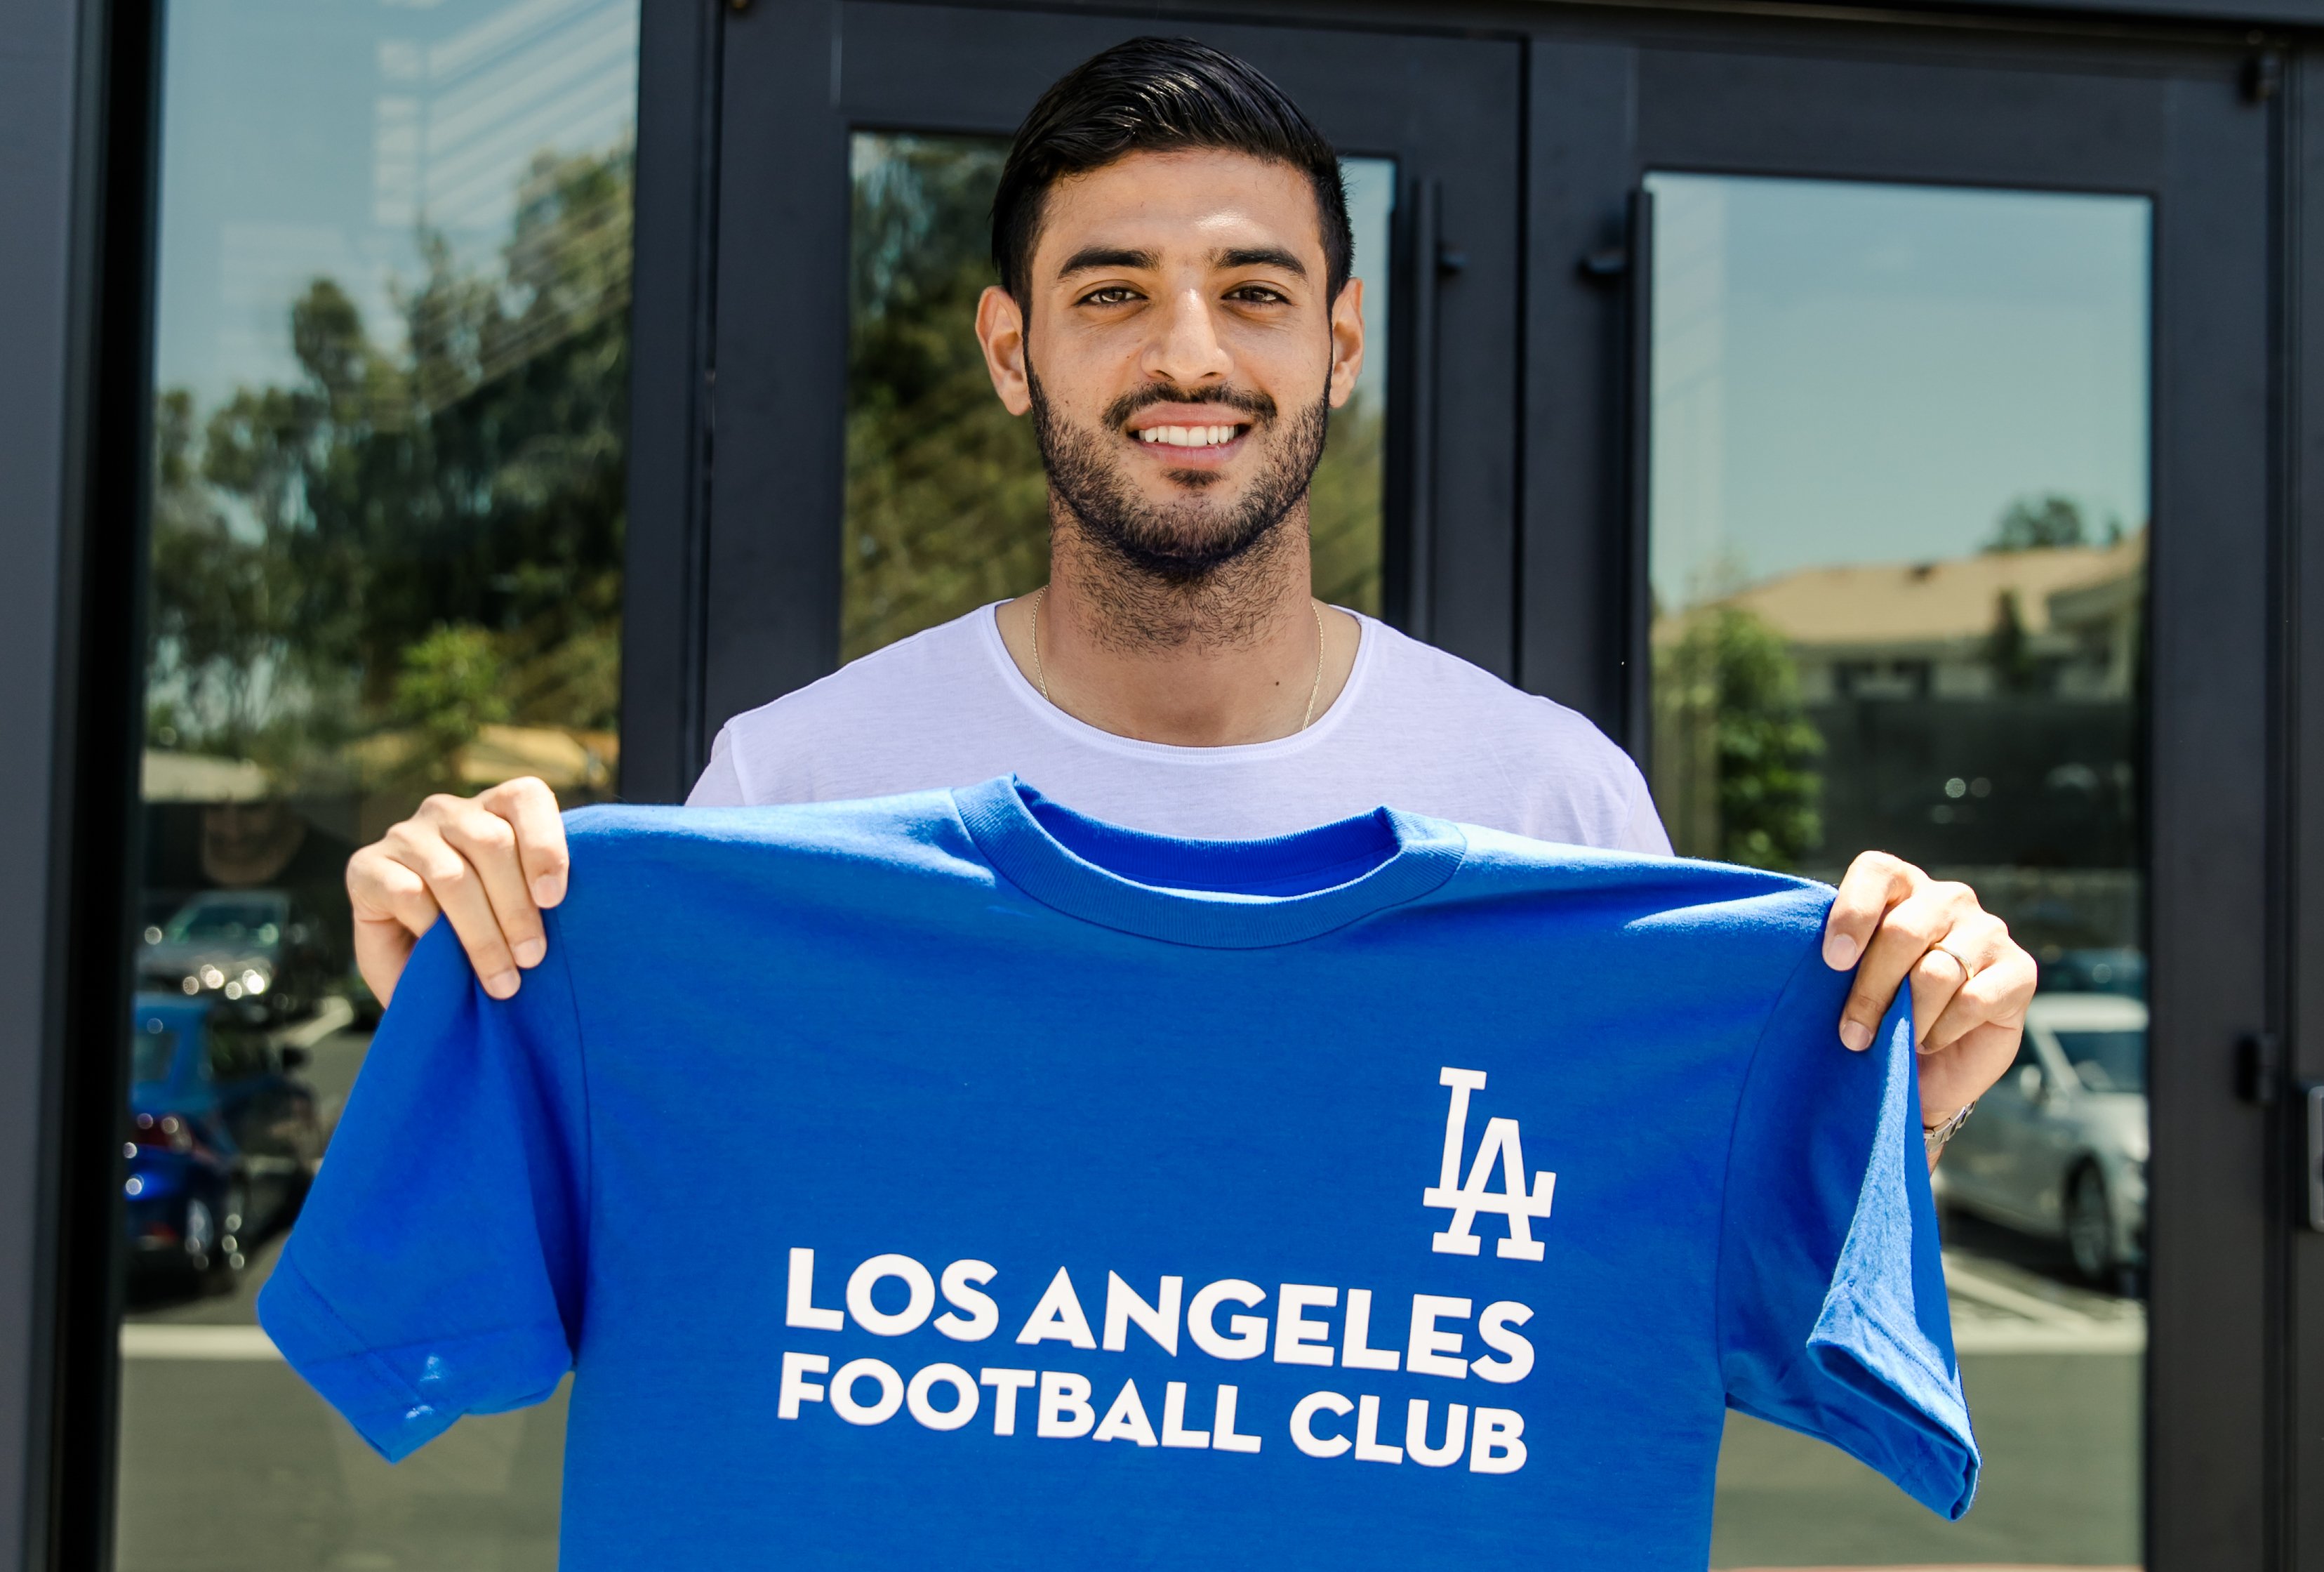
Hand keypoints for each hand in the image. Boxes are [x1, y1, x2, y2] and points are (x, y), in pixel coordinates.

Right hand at [346, 777, 569, 1007]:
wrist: (414, 969)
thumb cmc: (480, 937)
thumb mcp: (516, 914)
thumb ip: (538, 901)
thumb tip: (557, 912)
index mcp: (494, 809)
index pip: (525, 797)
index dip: (545, 845)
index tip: (554, 900)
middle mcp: (448, 812)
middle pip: (492, 843)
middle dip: (516, 909)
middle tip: (531, 959)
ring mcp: (406, 836)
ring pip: (453, 875)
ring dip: (482, 933)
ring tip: (502, 980)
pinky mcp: (365, 866)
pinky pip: (408, 894)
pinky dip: (431, 930)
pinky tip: (443, 955)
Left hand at [1821, 851, 2035, 1130]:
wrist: (1931, 1068)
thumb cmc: (1880, 1015)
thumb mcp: (1848, 984)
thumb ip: (1839, 963)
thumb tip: (1825, 963)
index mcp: (1900, 885)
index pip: (1876, 871)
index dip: (1853, 914)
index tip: (1834, 961)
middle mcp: (1947, 899)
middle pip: (1902, 932)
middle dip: (1870, 991)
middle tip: (1852, 1034)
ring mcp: (1987, 931)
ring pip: (1935, 972)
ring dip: (1907, 1018)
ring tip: (1898, 1039)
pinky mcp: (2020, 970)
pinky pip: (1972, 1000)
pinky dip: (1942, 1030)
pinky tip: (1931, 1040)